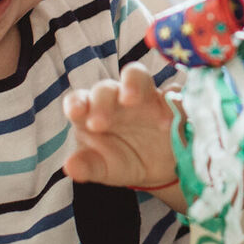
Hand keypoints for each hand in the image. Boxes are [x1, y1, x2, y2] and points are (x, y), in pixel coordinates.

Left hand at [63, 63, 177, 189]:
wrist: (157, 168)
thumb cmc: (122, 160)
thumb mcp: (104, 168)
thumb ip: (87, 166)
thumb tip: (70, 168)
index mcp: (93, 112)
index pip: (78, 100)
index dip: (76, 103)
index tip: (75, 114)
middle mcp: (116, 99)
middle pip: (106, 88)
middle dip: (102, 101)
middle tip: (99, 123)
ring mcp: (144, 96)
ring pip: (137, 75)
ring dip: (133, 84)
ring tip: (131, 100)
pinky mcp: (170, 100)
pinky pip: (173, 93)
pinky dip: (172, 100)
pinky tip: (170, 118)